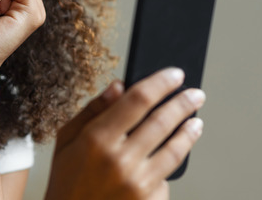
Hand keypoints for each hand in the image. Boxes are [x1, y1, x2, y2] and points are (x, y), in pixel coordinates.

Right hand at [45, 68, 205, 199]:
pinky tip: (178, 150)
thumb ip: (92, 110)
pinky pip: (167, 175)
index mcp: (96, 139)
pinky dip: (172, 161)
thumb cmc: (66, 179)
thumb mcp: (66, 140)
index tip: (174, 74)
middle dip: (183, 104)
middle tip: (196, 94)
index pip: (137, 100)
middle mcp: (119, 160)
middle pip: (161, 121)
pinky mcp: (148, 199)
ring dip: (189, 131)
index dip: (160, 83)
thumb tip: (119, 86)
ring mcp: (137, 182)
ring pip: (174, 149)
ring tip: (196, 121)